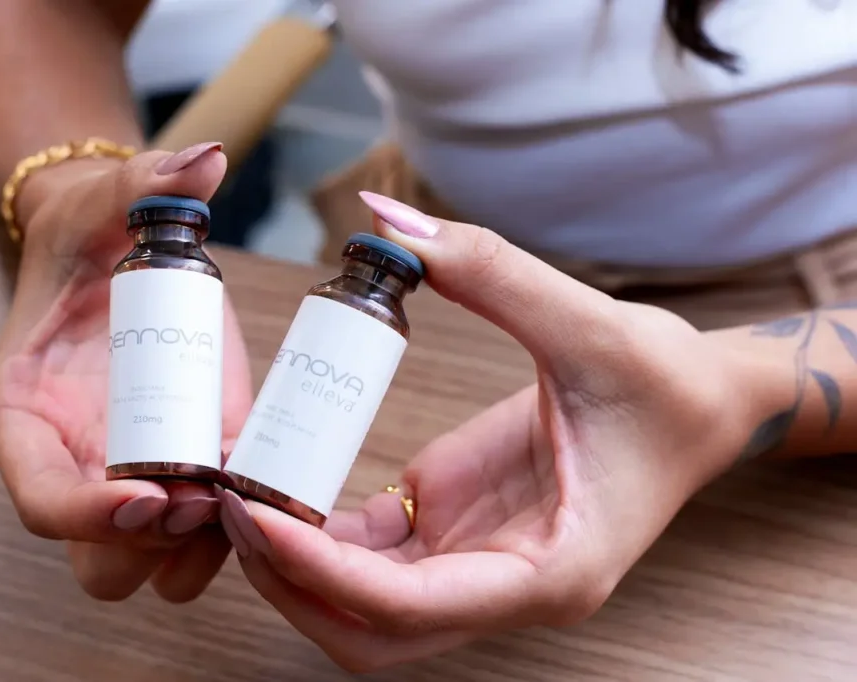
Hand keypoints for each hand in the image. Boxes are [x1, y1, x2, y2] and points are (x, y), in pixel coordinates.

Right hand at [0, 144, 252, 601]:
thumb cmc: (92, 232)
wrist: (112, 249)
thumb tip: (207, 165)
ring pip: (154, 567)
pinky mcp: (183, 470)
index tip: (151, 498)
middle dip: (154, 544)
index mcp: (25, 416)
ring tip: (242, 488)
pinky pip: (202, 538)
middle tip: (208, 492)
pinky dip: (235, 530)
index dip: (89, 517)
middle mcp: (73, 463)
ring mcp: (129, 476)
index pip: (40, 501)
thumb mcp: (108, 202)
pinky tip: (269, 484)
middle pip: (100, 562)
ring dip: (202, 551)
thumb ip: (145, 180)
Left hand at [218, 193, 765, 670]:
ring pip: (362, 610)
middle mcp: (508, 589)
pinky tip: (283, 482)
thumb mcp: (589, 324)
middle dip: (291, 587)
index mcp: (552, 574)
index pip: (411, 606)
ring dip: (295, 567)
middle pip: (370, 636)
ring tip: (240, 492)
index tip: (253, 511)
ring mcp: (478, 567)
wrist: (697, 406)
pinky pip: (372, 560)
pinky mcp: (457, 533)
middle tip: (231, 509)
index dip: (321, 569)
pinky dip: (319, 537)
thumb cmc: (665, 385)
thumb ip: (488, 271)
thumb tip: (385, 221)